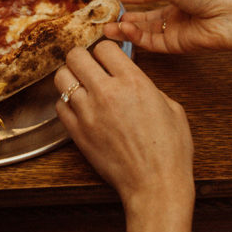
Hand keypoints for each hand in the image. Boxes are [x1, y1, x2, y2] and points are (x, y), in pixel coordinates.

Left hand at [54, 41, 192, 212]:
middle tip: (88, 66)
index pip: (104, 47)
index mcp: (134, 82)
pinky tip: (79, 108)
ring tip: (80, 85)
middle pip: (76, 55)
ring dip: (70, 77)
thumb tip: (132, 80)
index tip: (108, 58)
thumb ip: (148, 87)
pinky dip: (66, 103)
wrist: (155, 185)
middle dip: (82, 57)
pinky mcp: (77, 133)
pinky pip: (59, 105)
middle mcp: (107, 92)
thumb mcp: (171, 108)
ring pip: (61, 77)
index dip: (106, 51)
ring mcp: (88, 112)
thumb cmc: (169, 151)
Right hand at [103, 0, 231, 55]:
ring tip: (107, 29)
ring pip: (145, 30)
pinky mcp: (177, 44)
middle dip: (124, 17)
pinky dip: (137, 37)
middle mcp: (177, 6)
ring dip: (126, 29)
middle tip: (105, 20)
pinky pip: (152, 41)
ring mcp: (177, 26)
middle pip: (144, 15)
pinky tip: (124, 30)